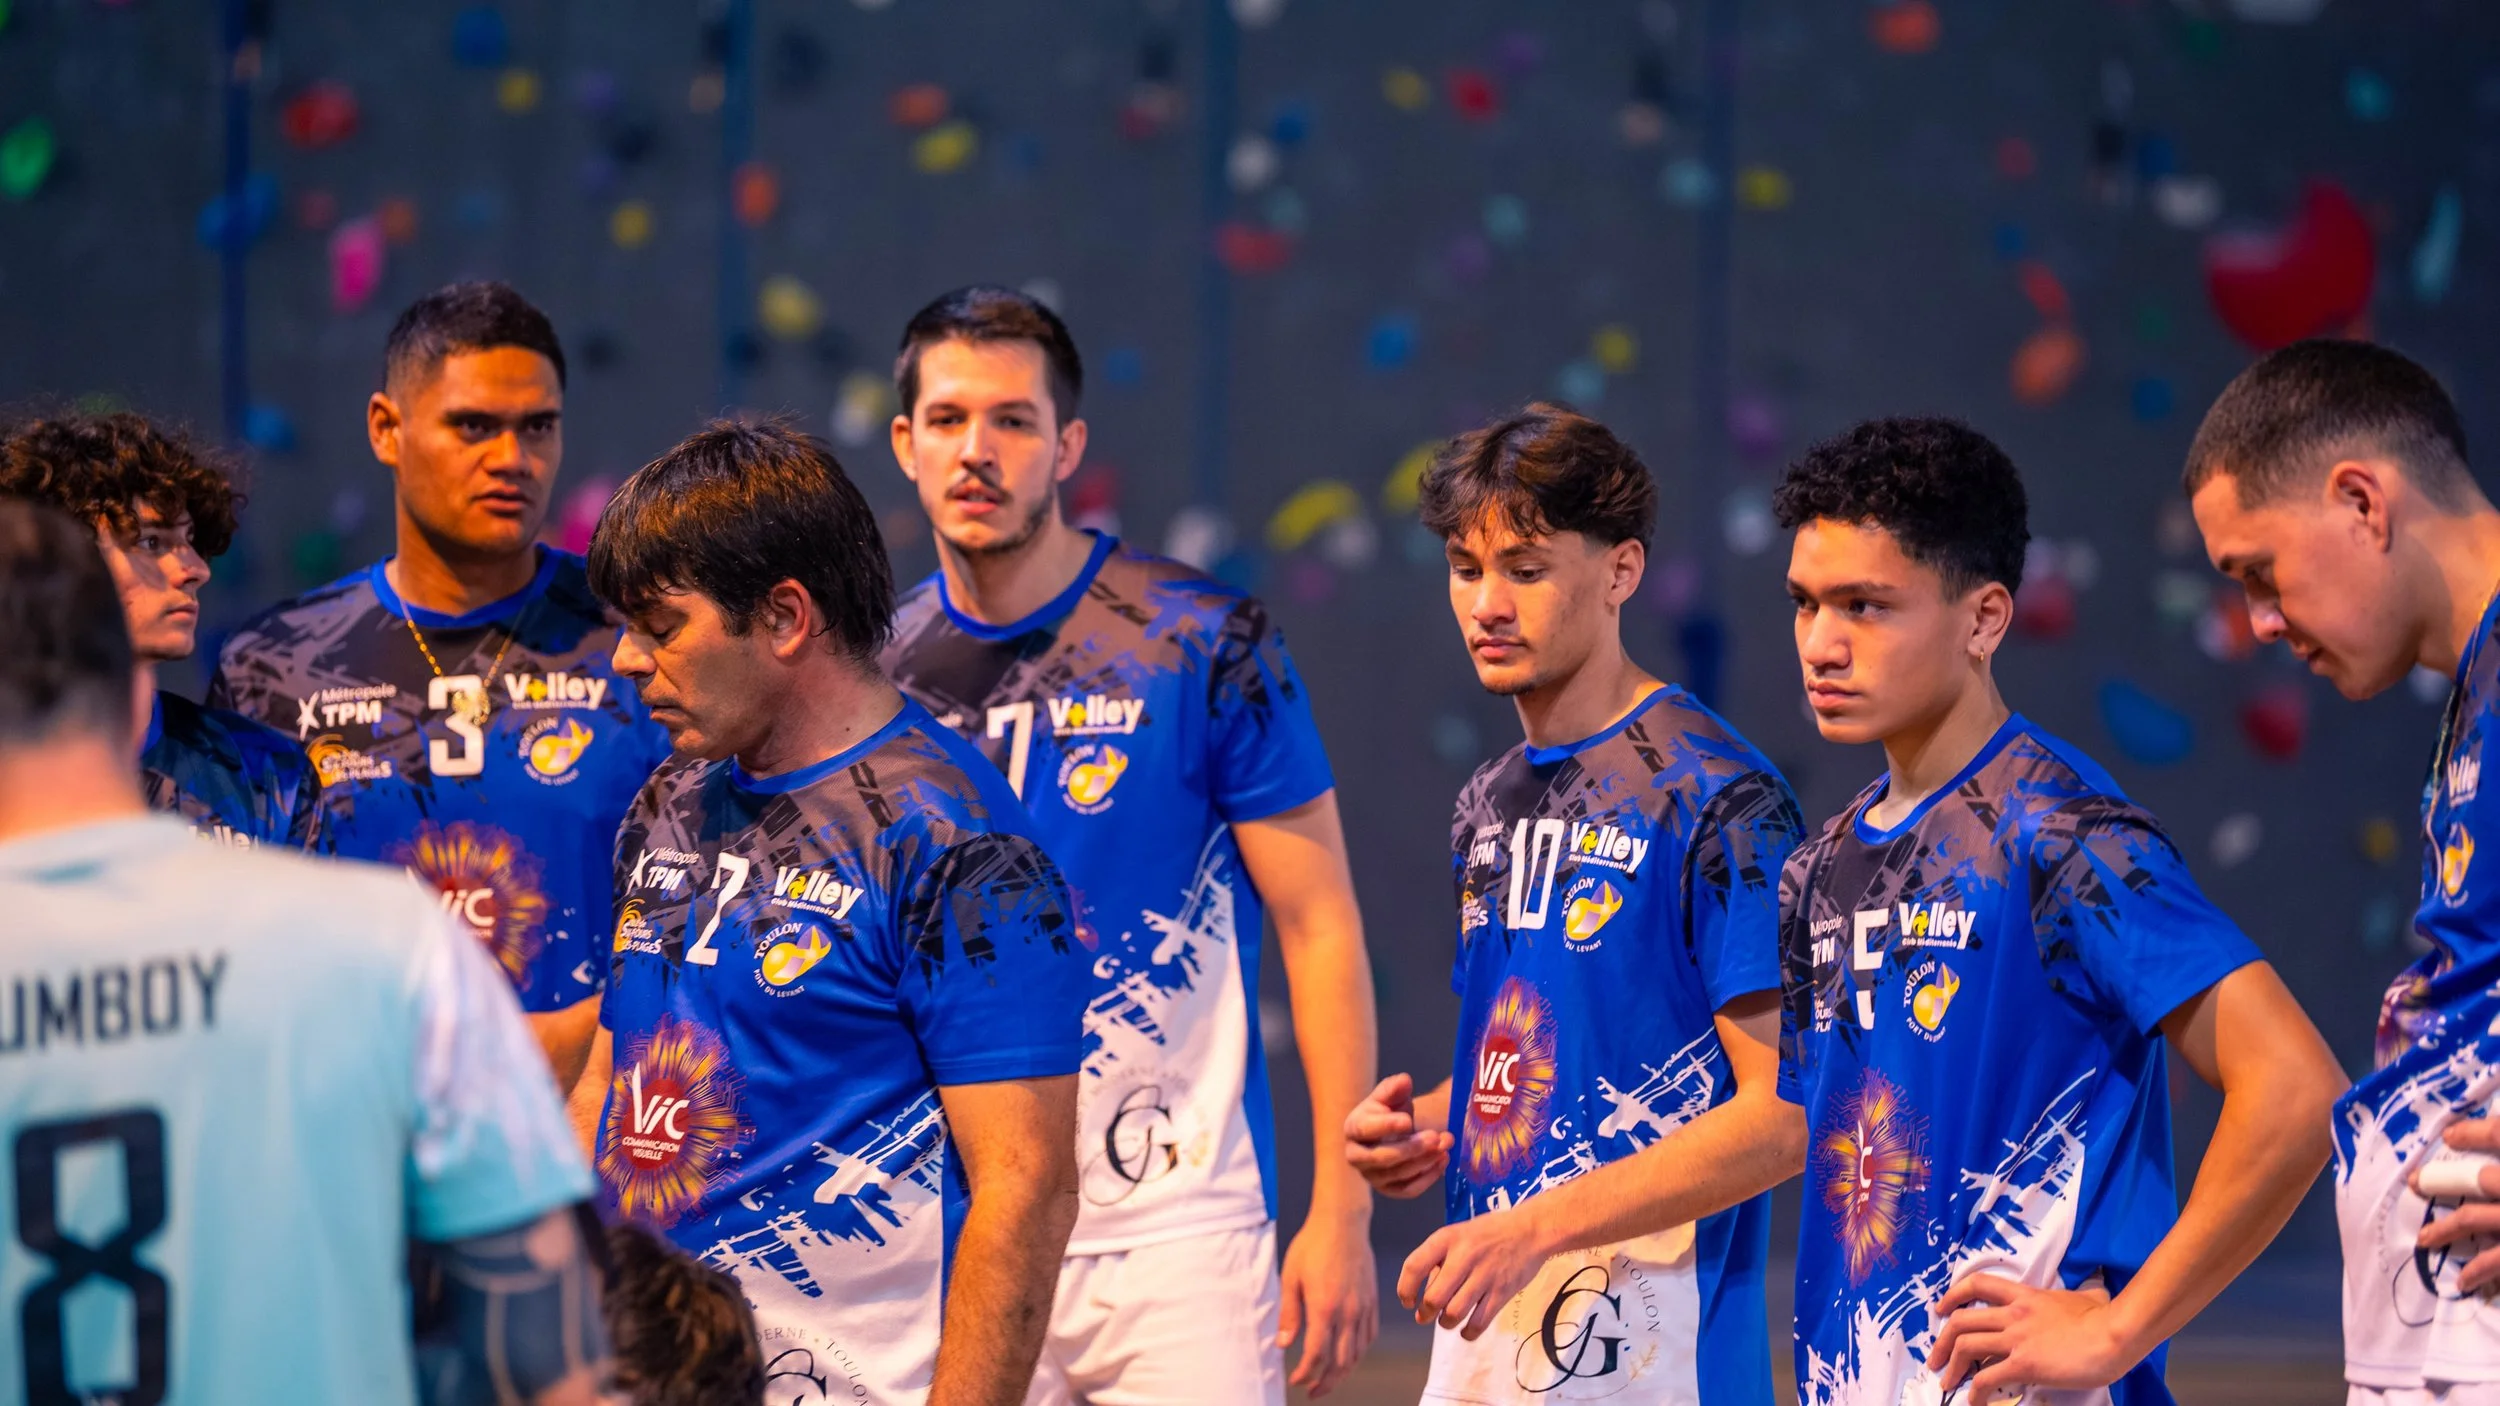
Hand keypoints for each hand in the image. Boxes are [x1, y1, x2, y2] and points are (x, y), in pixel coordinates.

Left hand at [1278, 1207, 1378, 1398]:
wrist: (1342, 1222)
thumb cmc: (1312, 1246)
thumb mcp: (1291, 1278)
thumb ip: (1289, 1314)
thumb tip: (1283, 1345)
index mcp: (1324, 1308)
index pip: (1317, 1355)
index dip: (1305, 1373)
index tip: (1295, 1380)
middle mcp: (1348, 1312)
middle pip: (1340, 1362)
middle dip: (1325, 1382)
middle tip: (1312, 1391)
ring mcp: (1363, 1307)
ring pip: (1357, 1353)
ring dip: (1343, 1372)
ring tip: (1328, 1380)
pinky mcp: (1372, 1301)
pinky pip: (1369, 1336)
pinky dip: (1359, 1353)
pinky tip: (1349, 1357)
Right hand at [1344, 1073, 1451, 1198]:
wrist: (1400, 1132)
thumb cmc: (1393, 1110)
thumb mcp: (1393, 1095)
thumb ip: (1395, 1087)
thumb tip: (1404, 1081)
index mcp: (1354, 1128)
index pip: (1364, 1130)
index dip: (1385, 1126)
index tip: (1408, 1120)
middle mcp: (1356, 1156)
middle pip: (1380, 1158)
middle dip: (1410, 1148)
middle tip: (1436, 1136)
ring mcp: (1372, 1176)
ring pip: (1397, 1174)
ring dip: (1425, 1160)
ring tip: (1446, 1143)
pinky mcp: (1389, 1190)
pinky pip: (1409, 1190)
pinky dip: (1429, 1177)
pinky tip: (1444, 1160)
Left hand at [1397, 1205, 1553, 1339]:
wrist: (1530, 1230)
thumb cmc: (1489, 1232)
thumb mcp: (1458, 1234)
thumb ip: (1439, 1259)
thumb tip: (1423, 1295)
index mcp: (1447, 1238)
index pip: (1414, 1266)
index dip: (1405, 1289)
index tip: (1407, 1302)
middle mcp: (1463, 1256)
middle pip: (1434, 1297)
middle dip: (1425, 1313)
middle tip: (1425, 1316)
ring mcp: (1484, 1275)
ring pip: (1454, 1313)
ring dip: (1445, 1322)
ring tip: (1446, 1320)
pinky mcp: (1502, 1292)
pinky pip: (1479, 1322)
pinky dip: (1468, 1332)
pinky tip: (1466, 1330)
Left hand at [1925, 1274, 2132, 1404]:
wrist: (2115, 1334)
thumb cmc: (2105, 1317)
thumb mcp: (2086, 1297)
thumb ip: (2079, 1294)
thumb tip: (2094, 1291)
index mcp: (2024, 1295)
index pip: (1978, 1284)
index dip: (1953, 1295)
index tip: (1941, 1309)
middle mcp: (2013, 1314)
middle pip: (1961, 1320)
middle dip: (1942, 1341)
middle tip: (1935, 1358)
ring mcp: (2016, 1339)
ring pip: (1966, 1347)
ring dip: (1951, 1367)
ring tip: (1946, 1382)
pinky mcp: (2023, 1364)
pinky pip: (1987, 1378)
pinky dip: (1974, 1391)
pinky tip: (1974, 1401)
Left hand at [2415, 1120, 2499, 1291]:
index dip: (2474, 1132)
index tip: (2448, 1136)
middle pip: (2482, 1179)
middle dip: (2445, 1181)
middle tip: (2415, 1183)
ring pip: (2477, 1218)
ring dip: (2447, 1228)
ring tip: (2424, 1239)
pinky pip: (2498, 1260)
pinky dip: (2479, 1271)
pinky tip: (2462, 1281)